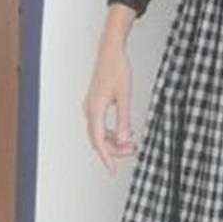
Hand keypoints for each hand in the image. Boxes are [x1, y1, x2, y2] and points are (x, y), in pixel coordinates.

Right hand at [84, 4, 138, 172]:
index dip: (106, 158)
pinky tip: (124, 132)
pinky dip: (111, 132)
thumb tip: (124, 141)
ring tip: (132, 143)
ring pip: (99, 133)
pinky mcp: (94, 103)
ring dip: (114, 141)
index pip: (98, 142)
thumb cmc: (117, 69)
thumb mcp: (125, 97)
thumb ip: (124, 121)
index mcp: (94, 110)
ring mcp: (90, 107)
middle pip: (98, 140)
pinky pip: (100, 125)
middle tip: (134, 151)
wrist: (110, 51)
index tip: (113, 170)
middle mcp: (89, 111)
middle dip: (115, 149)